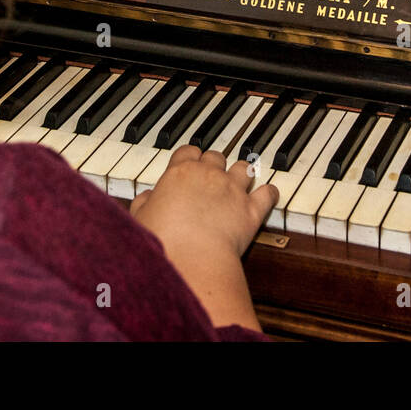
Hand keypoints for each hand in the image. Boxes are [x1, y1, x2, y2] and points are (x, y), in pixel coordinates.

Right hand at [130, 145, 276, 260]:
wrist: (191, 259)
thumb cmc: (162, 241)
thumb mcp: (141, 218)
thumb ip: (143, 203)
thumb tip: (146, 197)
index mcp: (180, 173)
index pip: (187, 151)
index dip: (189, 156)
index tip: (189, 163)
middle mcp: (209, 175)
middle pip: (216, 156)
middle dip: (215, 164)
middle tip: (212, 175)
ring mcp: (233, 190)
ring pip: (243, 168)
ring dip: (242, 173)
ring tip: (241, 180)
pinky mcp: (252, 210)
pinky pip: (268, 194)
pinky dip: (270, 193)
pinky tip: (269, 194)